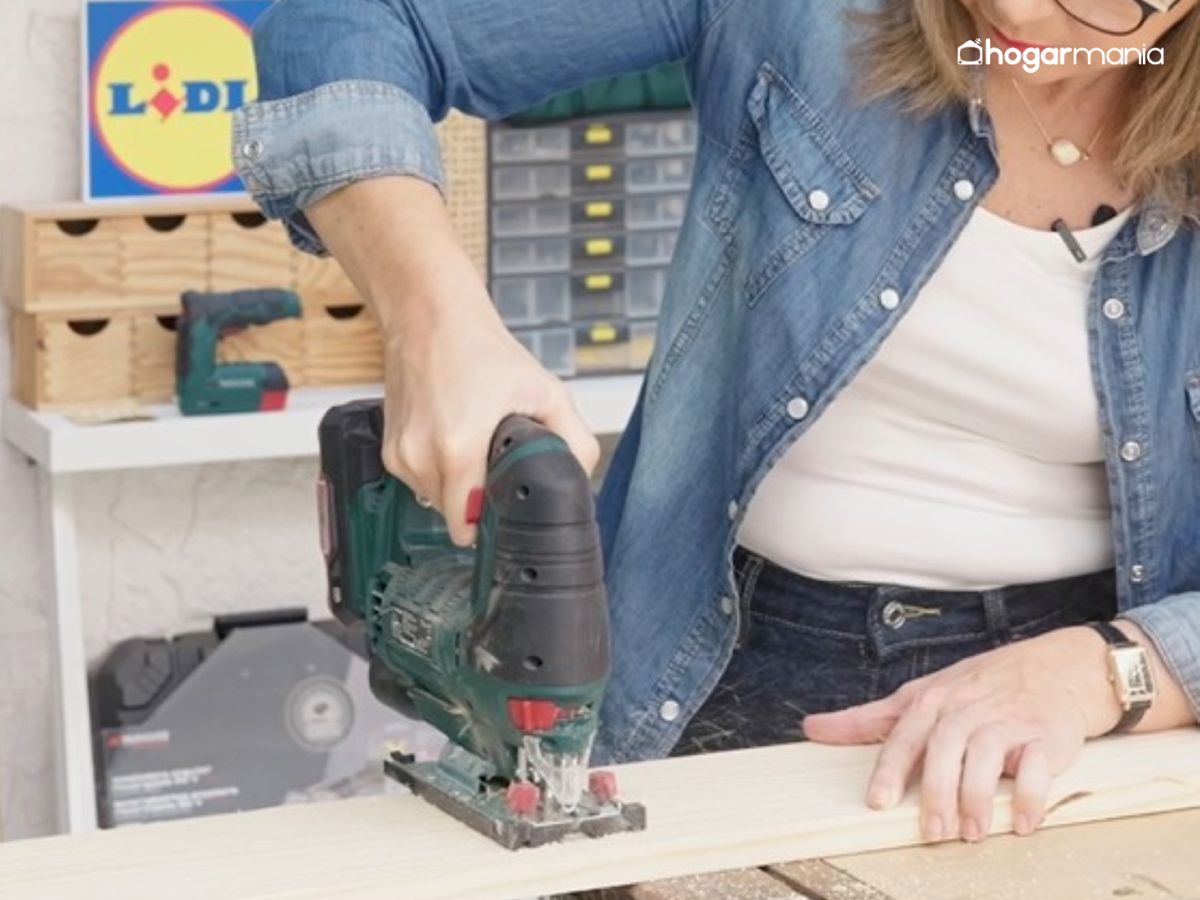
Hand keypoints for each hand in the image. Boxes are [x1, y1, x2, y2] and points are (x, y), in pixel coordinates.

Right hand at [380, 295, 599, 546]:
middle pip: (457, 516)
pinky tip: (453, 436)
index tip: (509, 507)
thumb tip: (579, 480)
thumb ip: (574, 442)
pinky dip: (440, 470)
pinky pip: (422, 482)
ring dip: (460, 486)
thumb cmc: (483, 351)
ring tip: (474, 443)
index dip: (496, 522)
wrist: (430, 318)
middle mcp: (421, 458)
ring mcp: (400, 457)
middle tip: (497, 460)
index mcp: (457, 450)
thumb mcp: (547, 392)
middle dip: (481, 499)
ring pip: (437, 501)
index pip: (469, 526)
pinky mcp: (389, 452)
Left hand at [802, 626, 1120, 841]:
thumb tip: (813, 728)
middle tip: (931, 832)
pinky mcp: (1044, 736)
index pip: (905, 734)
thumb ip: (869, 718)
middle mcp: (966, 709)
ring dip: (978, 797)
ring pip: (986, 755)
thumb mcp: (921, 694)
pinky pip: (1036, 766)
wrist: (1054, 668)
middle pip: (944, 747)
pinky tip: (1021, 822)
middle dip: (937, 791)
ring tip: (971, 832)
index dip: (891, 769)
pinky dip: (1030, 795)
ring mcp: (1006, 720)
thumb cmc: (979, 687)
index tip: (879, 801)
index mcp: (932, 700)